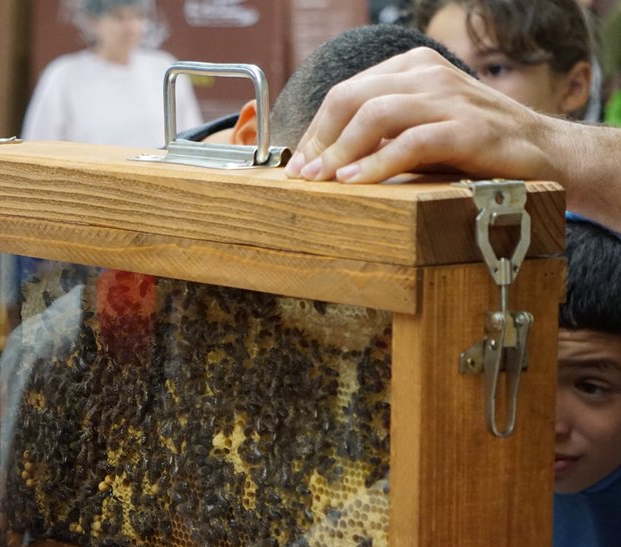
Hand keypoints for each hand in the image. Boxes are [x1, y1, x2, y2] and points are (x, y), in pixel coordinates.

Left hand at [285, 47, 560, 185]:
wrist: (544, 152)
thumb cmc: (472, 145)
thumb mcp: (418, 129)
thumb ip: (378, 134)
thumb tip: (321, 159)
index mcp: (413, 68)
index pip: (346, 94)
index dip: (316, 130)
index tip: (298, 165)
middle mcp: (429, 75)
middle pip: (352, 98)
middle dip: (320, 139)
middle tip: (303, 175)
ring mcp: (450, 98)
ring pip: (376, 115)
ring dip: (340, 151)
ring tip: (322, 180)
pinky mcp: (469, 129)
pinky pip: (411, 141)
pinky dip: (377, 163)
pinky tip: (356, 181)